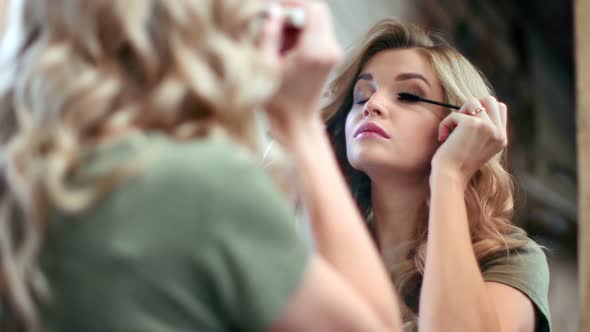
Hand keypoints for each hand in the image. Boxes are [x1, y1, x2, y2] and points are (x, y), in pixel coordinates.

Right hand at [258, 1, 341, 142]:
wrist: (295, 122)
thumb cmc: (277, 101)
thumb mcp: (265, 65)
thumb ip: (268, 34)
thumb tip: (272, 11)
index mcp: (315, 51)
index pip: (311, 9)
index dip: (291, 4)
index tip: (274, 11)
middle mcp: (330, 50)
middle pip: (317, 12)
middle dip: (293, 14)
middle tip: (274, 26)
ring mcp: (333, 53)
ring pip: (317, 21)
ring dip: (296, 24)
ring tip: (278, 42)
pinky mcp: (331, 56)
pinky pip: (317, 33)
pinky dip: (301, 34)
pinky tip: (286, 49)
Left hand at [431, 96, 507, 186]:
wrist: (450, 177)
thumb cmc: (457, 165)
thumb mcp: (476, 147)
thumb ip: (482, 130)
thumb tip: (473, 106)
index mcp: (501, 138)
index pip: (499, 108)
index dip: (482, 109)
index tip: (467, 121)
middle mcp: (498, 132)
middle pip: (490, 100)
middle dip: (471, 106)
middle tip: (459, 122)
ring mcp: (487, 126)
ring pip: (472, 101)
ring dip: (457, 115)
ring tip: (450, 132)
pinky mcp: (472, 124)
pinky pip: (454, 114)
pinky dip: (445, 124)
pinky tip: (443, 139)